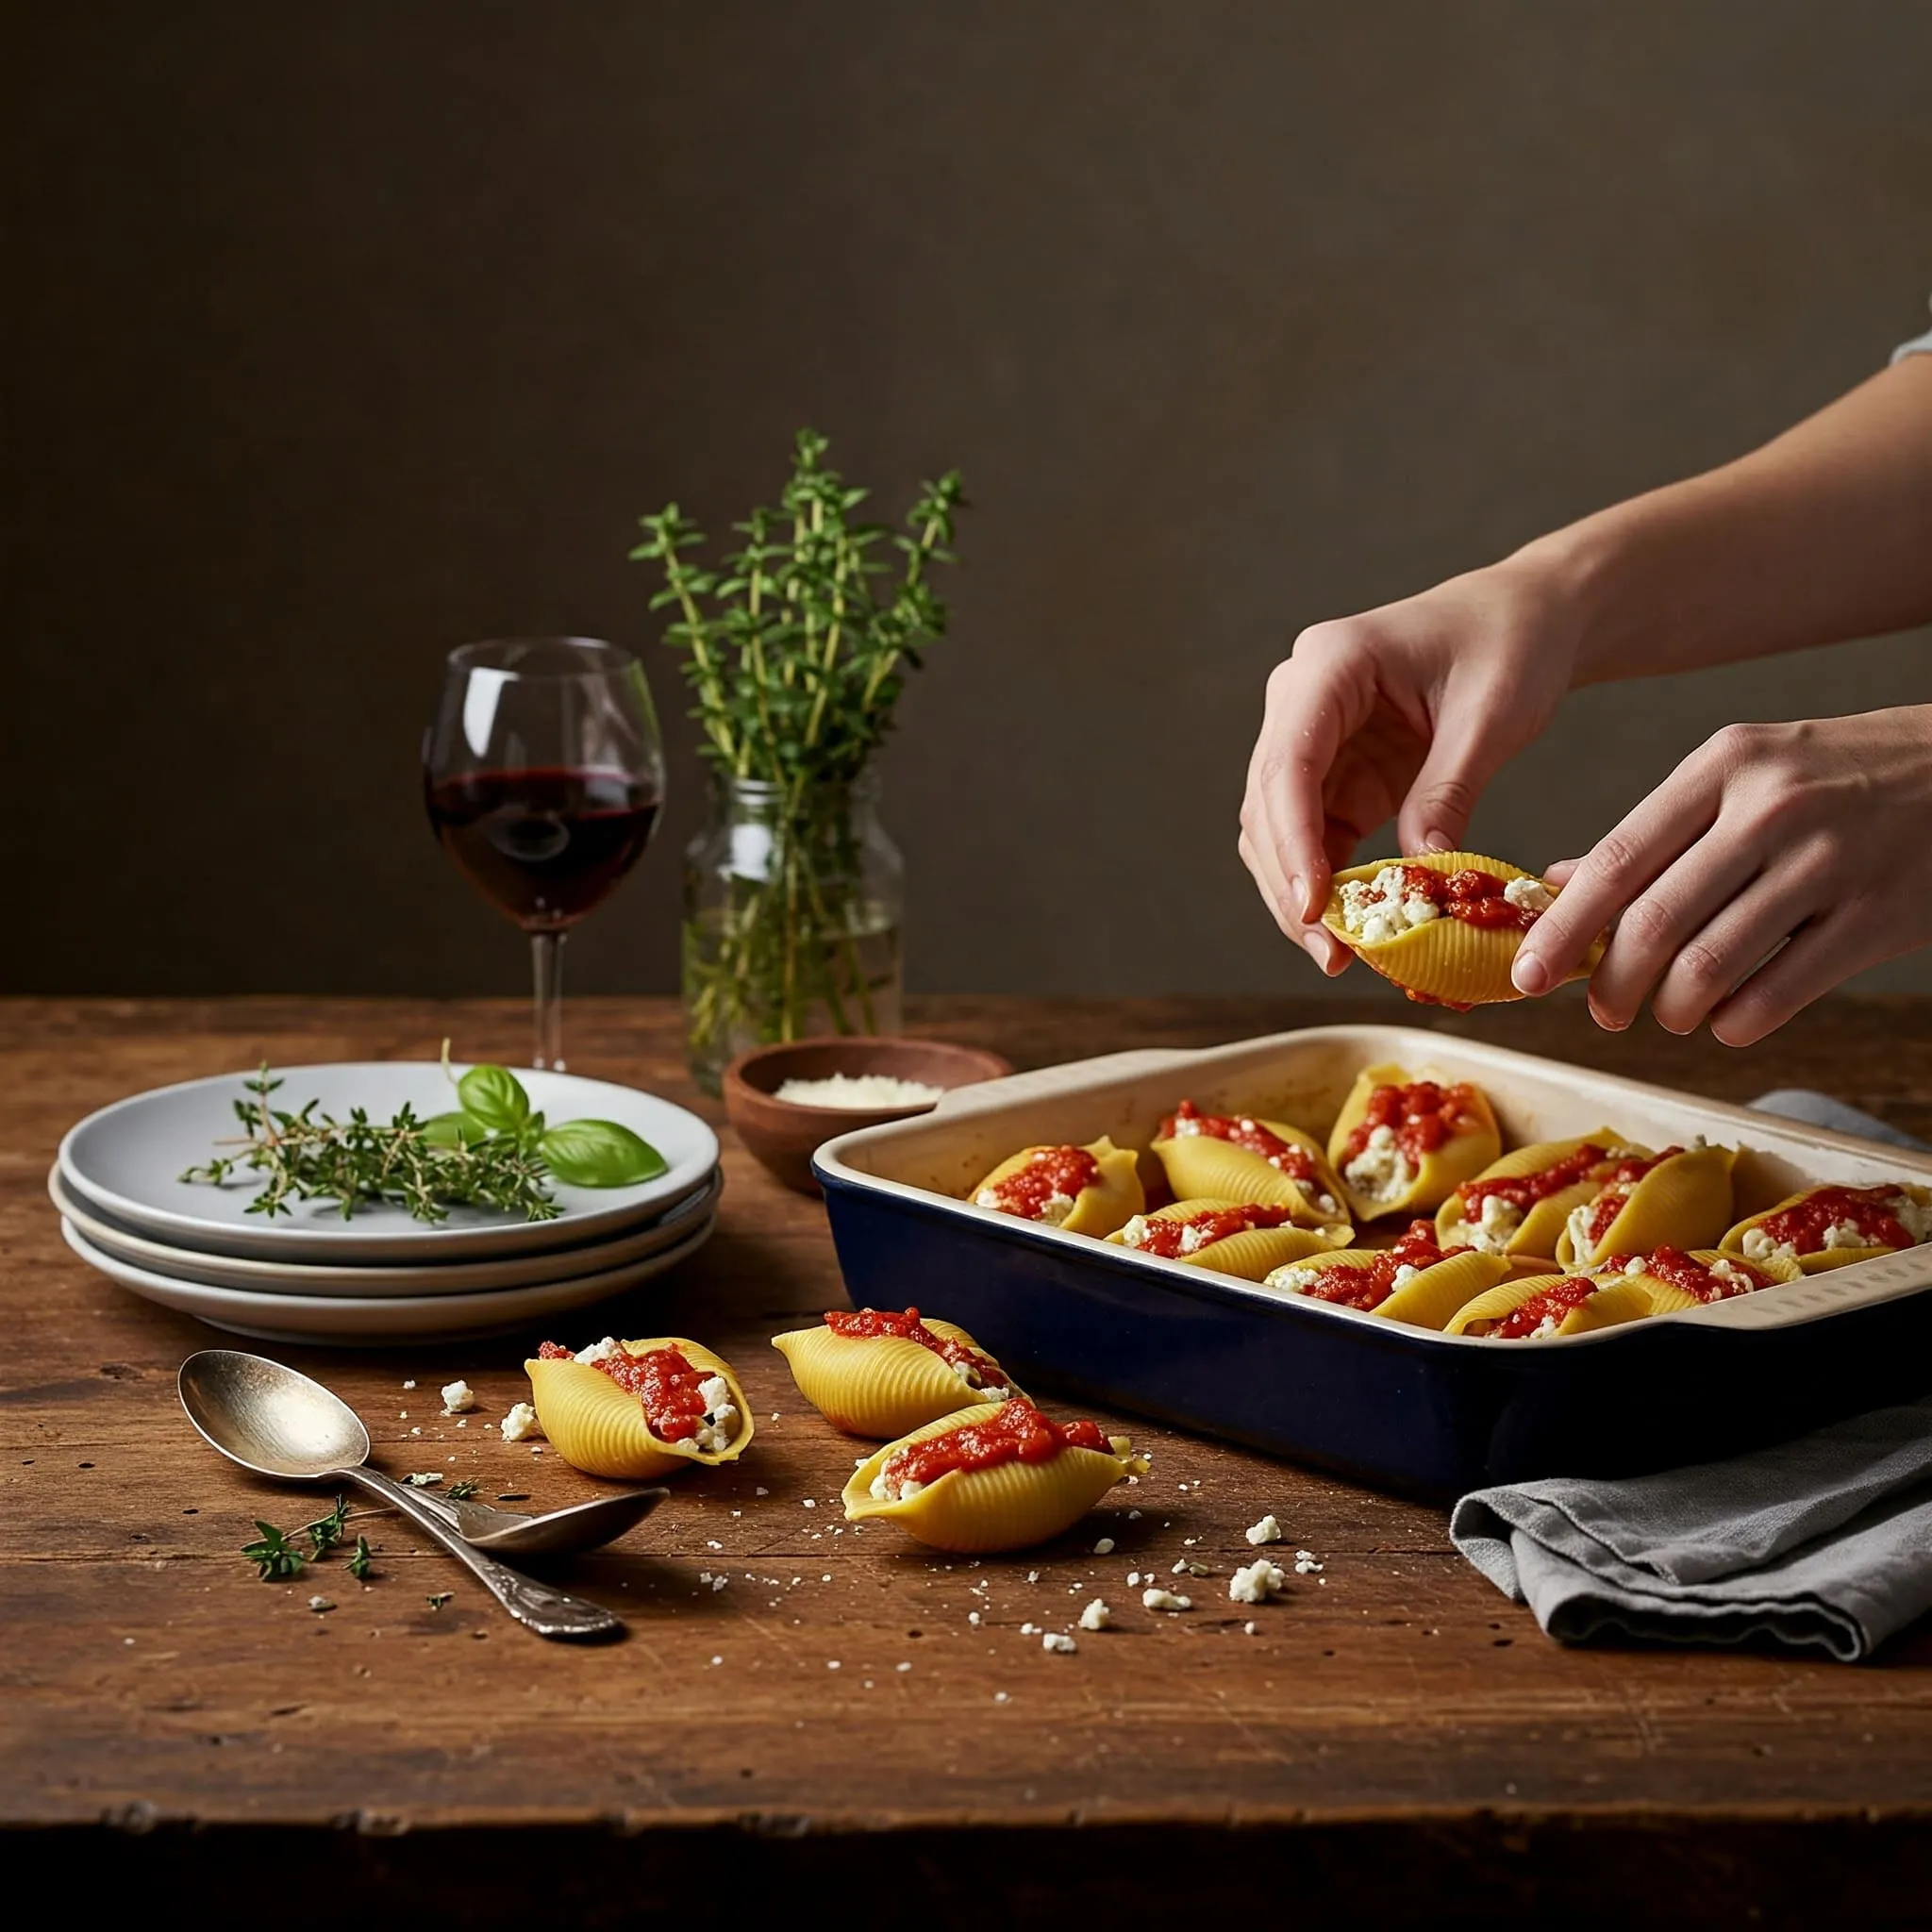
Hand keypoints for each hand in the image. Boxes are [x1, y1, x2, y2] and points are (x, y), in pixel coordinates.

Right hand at [1239, 557, 1580, 968]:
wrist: (1528, 618)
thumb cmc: (1512, 644)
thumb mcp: (1490, 718)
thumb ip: (1447, 793)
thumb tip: (1419, 876)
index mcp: (1330, 664)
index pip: (1288, 763)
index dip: (1293, 841)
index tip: (1312, 908)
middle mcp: (1301, 700)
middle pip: (1269, 805)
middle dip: (1292, 884)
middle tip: (1331, 953)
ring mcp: (1312, 738)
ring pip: (1278, 830)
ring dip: (1301, 893)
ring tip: (1340, 953)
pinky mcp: (1335, 773)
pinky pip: (1314, 838)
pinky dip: (1330, 884)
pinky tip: (1356, 926)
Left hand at [1513, 707, 1931, 1043]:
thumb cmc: (1833, 776)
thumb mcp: (1740, 774)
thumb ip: (1651, 832)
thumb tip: (1554, 885)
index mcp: (1722, 767)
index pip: (1617, 860)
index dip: (1563, 929)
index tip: (1527, 974)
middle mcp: (1771, 809)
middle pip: (1656, 922)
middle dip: (1612, 985)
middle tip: (1603, 1013)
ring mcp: (1829, 862)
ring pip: (1711, 965)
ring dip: (1671, 1009)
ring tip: (1668, 1014)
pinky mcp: (1877, 916)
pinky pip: (1779, 993)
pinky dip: (1735, 1022)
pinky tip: (1728, 1018)